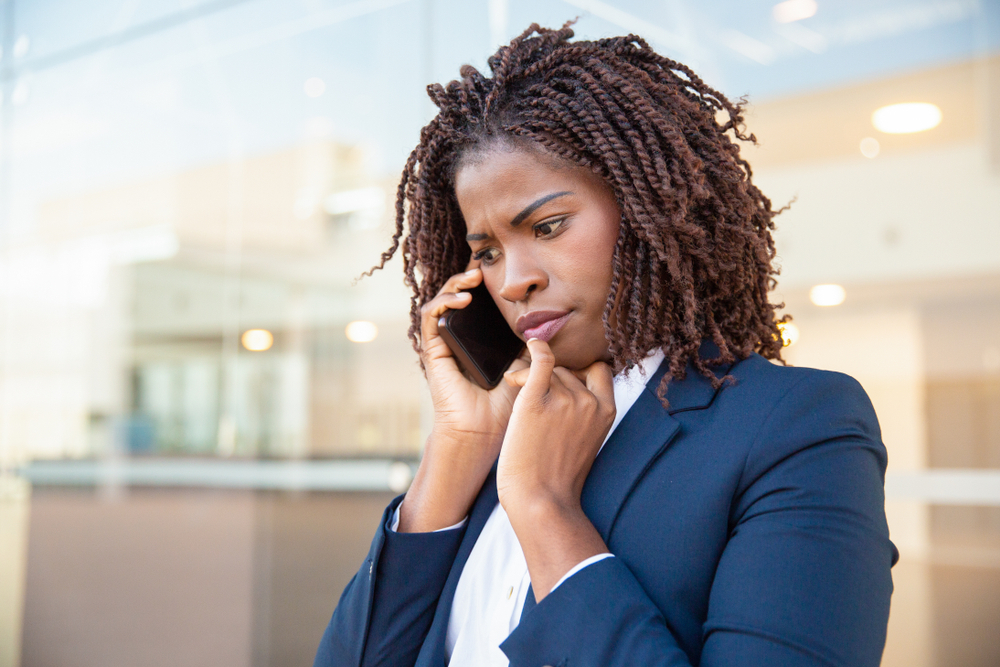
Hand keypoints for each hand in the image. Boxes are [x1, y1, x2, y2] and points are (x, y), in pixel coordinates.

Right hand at [397, 267, 527, 532]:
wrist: (487, 432)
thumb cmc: (509, 405)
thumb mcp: (528, 364)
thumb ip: (535, 342)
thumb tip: (554, 318)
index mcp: (483, 338)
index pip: (482, 301)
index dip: (488, 281)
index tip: (502, 264)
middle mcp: (462, 337)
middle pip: (461, 294)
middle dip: (470, 275)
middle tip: (484, 264)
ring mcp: (446, 342)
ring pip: (443, 300)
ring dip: (455, 283)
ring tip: (473, 277)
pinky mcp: (434, 350)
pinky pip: (430, 318)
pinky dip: (443, 303)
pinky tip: (462, 300)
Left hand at [497, 338, 615, 597]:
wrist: (540, 501)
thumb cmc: (557, 478)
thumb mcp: (587, 441)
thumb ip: (585, 414)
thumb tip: (570, 386)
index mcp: (607, 412)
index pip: (599, 371)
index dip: (581, 372)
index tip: (564, 381)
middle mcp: (588, 402)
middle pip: (567, 372)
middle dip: (550, 381)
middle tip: (532, 399)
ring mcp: (563, 400)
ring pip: (548, 371)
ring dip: (531, 378)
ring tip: (518, 397)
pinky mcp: (535, 401)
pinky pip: (540, 361)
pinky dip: (535, 350)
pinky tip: (530, 345)